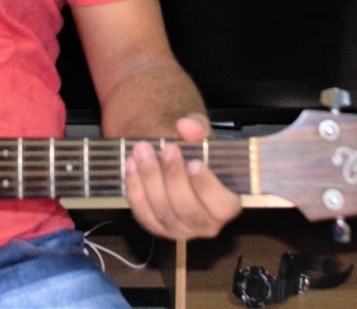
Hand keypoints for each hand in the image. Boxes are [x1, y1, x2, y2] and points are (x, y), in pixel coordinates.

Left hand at [123, 113, 241, 240]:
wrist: (176, 163)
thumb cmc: (197, 152)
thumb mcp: (202, 134)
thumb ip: (198, 127)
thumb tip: (186, 125)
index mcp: (226, 205)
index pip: (221, 205)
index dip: (207, 186)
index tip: (194, 163)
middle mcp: (206, 224)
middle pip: (187, 208)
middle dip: (174, 177)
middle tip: (167, 148)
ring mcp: (180, 230)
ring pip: (163, 212)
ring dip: (150, 179)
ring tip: (142, 151)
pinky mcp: (157, 228)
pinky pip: (143, 214)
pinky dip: (135, 189)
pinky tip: (130, 165)